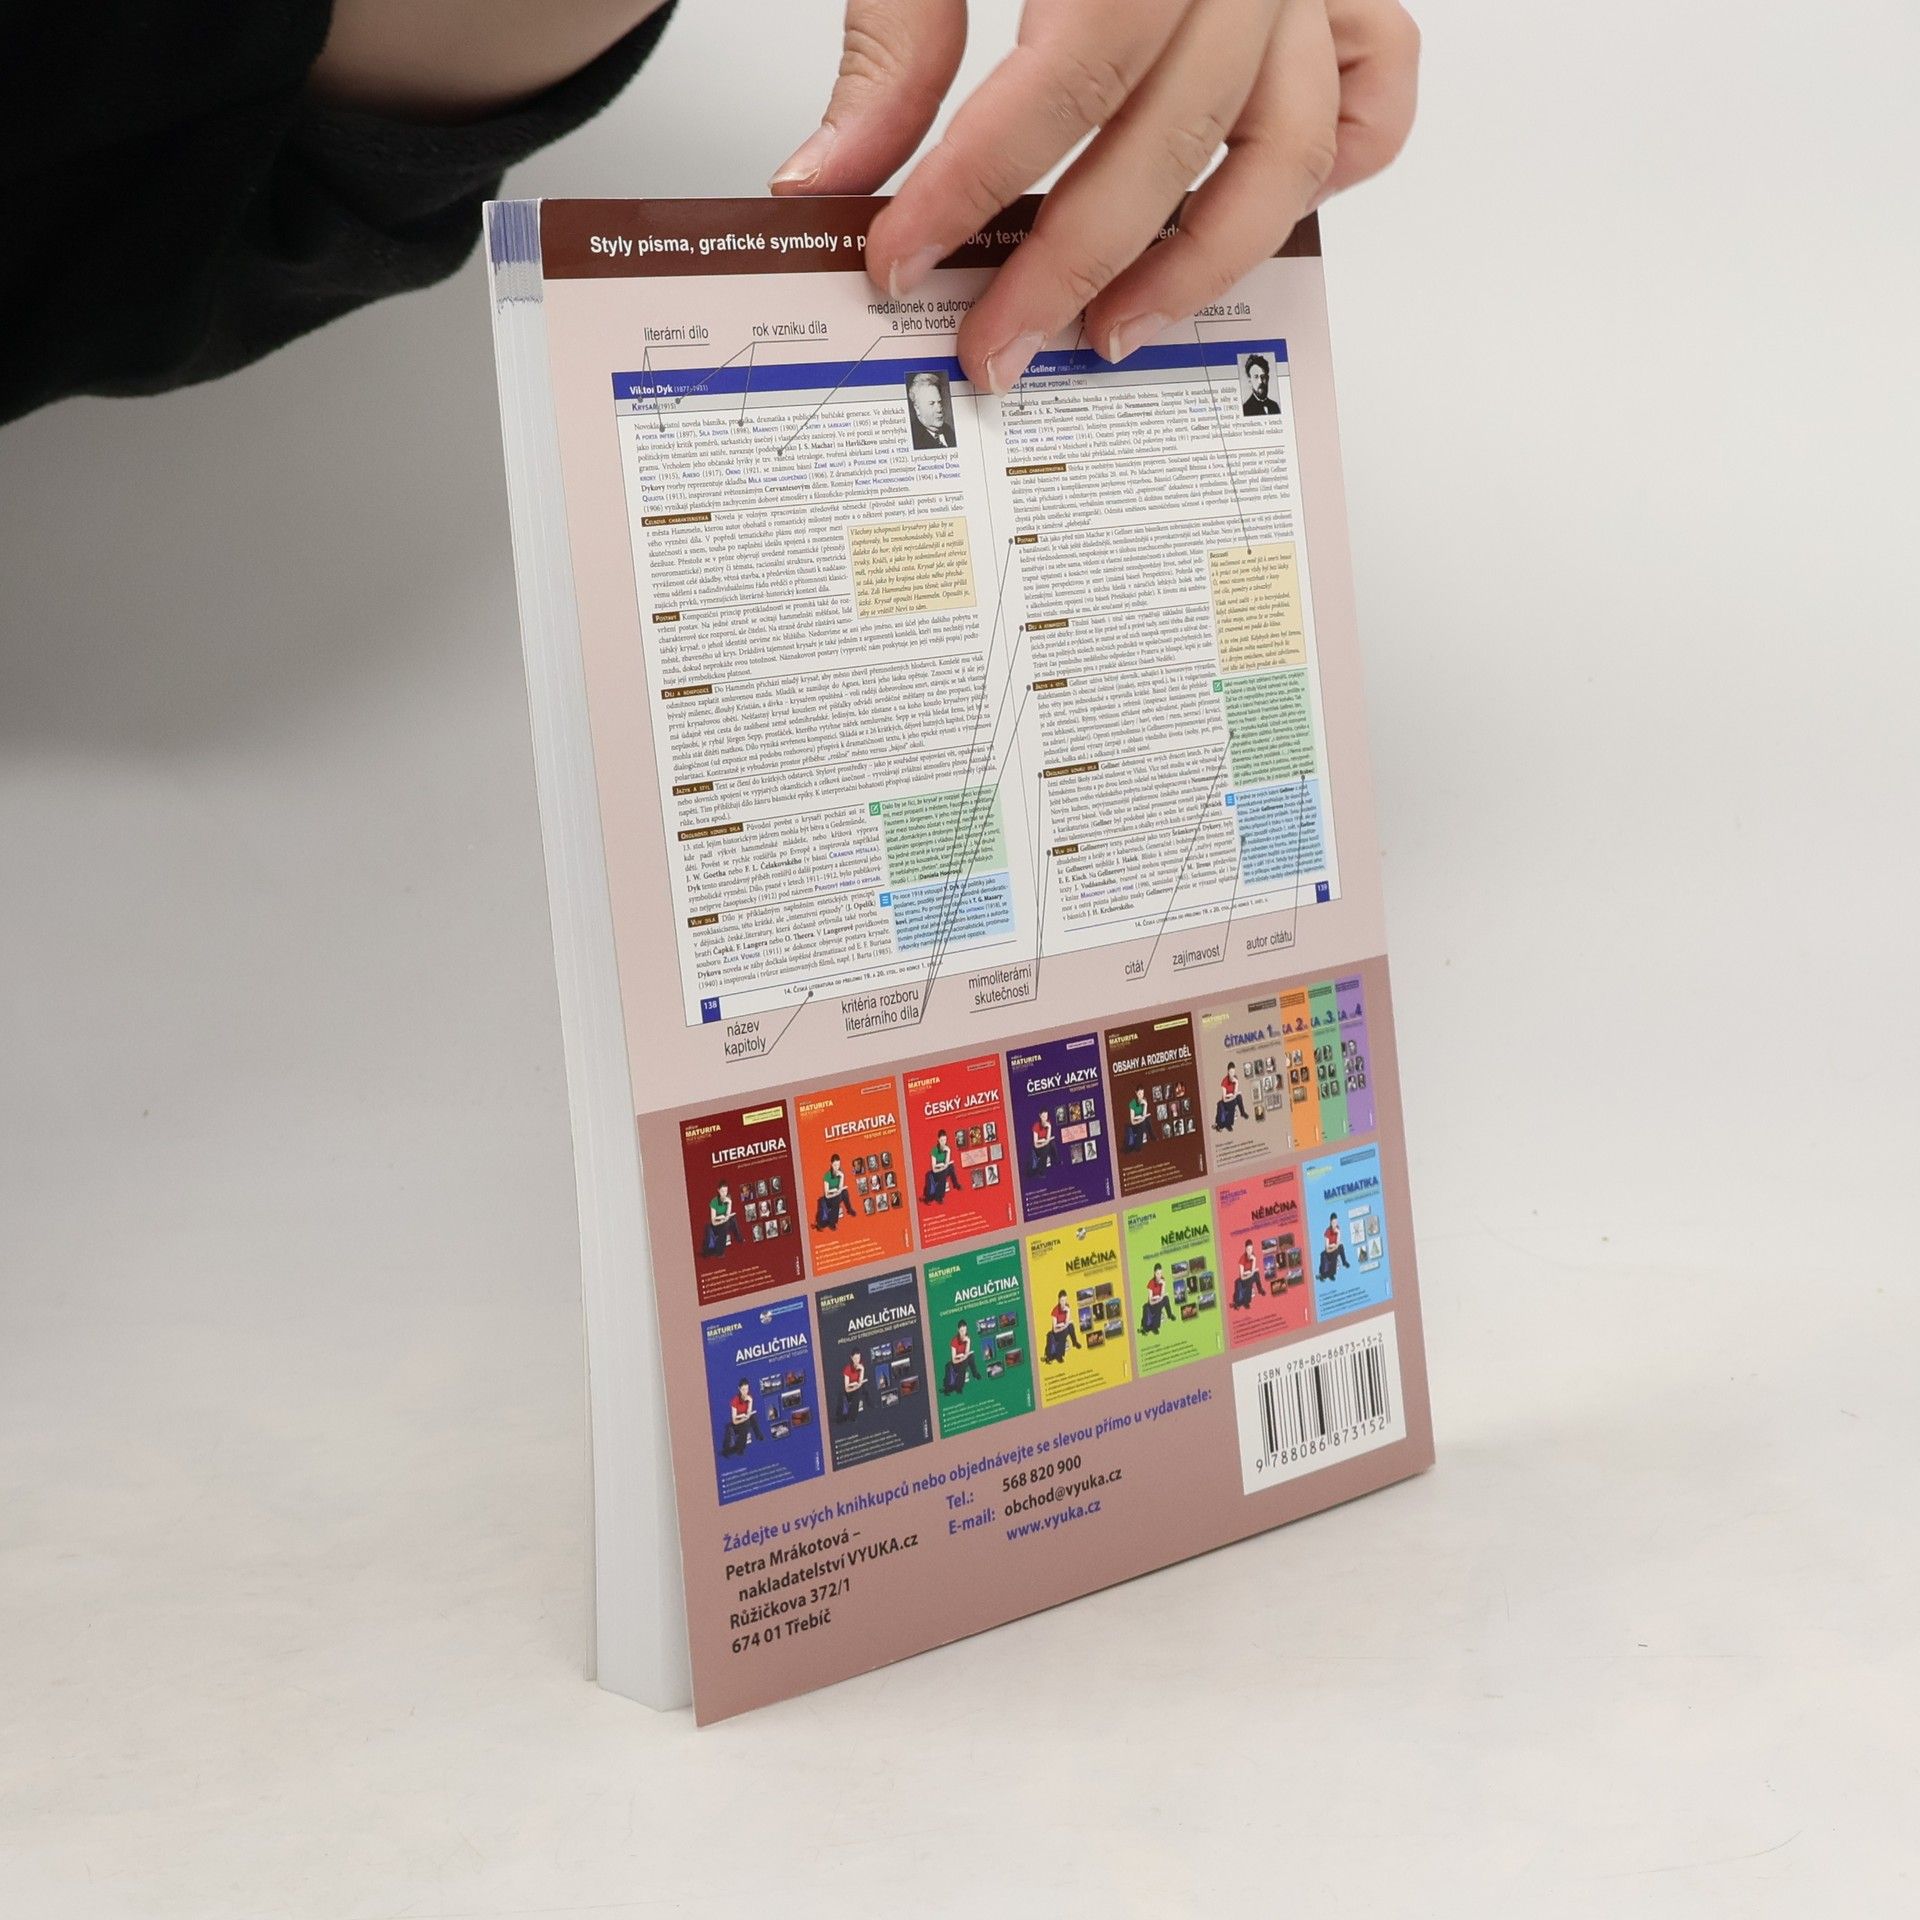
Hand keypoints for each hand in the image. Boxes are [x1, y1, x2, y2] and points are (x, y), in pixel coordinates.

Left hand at [770, 0, 1418, 391]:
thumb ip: (895, 37)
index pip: (1064, 79)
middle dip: (1068, 268)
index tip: (901, 258)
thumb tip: (836, 177)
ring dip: (1200, 263)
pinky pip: (1375, 93)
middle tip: (994, 344)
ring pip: (1287, 151)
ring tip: (1112, 328)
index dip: (973, 188)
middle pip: (1168, 140)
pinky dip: (1330, 171)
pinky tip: (1243, 221)